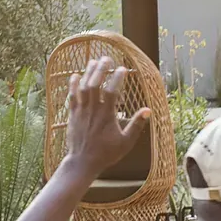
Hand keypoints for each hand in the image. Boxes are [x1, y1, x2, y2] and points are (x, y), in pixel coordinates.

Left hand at [62, 56, 149, 177]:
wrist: (82, 162)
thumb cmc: (107, 153)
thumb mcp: (126, 142)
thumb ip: (136, 125)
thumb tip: (148, 110)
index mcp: (107, 116)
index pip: (112, 91)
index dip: (117, 78)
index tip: (123, 68)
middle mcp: (93, 110)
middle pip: (95, 84)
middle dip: (101, 69)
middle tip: (106, 58)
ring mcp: (81, 111)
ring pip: (83, 87)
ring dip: (88, 73)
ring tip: (93, 61)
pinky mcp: (72, 114)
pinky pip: (72, 96)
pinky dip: (73, 84)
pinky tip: (75, 75)